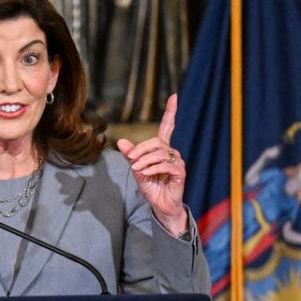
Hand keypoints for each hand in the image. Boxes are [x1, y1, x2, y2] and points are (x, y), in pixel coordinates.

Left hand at [116, 94, 187, 234]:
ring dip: (145, 161)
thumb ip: (131, 155)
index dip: (171, 112)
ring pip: (160, 153)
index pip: (168, 126)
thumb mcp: (136, 169)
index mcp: (162, 148)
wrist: (160, 204)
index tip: (174, 96)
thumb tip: (120, 142)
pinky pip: (166, 164)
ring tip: (136, 170)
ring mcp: (178, 161)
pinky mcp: (180, 172)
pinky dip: (153, 168)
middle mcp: (172, 151)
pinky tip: (145, 174)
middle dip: (141, 149)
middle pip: (157, 141)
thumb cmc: (151, 186)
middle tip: (131, 160)